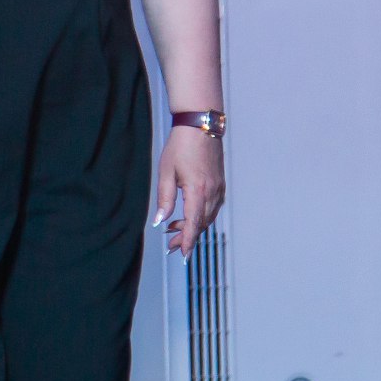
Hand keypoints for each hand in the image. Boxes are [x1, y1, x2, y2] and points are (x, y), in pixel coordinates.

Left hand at [152, 126, 224, 255]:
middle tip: (171, 245)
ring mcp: (218, 187)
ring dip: (194, 226)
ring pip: (208, 216)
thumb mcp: (166, 173)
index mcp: (198, 191)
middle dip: (187, 236)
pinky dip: (201, 215)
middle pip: (201, 223)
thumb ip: (165, 199)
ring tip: (175, 230)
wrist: (200, 126)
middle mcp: (212, 192)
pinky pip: (213, 206)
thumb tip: (160, 220)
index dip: (188, 241)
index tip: (183, 255)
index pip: (194, 223)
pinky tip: (190, 215)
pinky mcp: (220, 183)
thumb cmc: (181, 146)